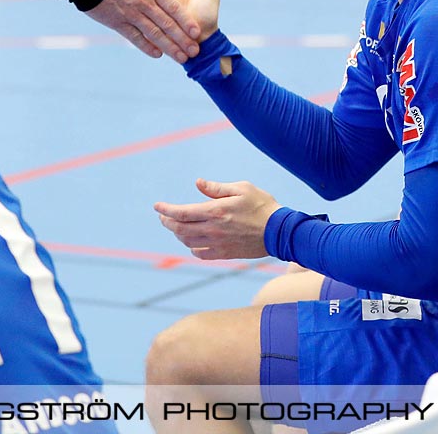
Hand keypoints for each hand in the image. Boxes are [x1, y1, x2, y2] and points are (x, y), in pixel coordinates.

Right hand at [87, 0, 200, 61]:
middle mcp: (143, 2)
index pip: (173, 7)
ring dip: (168, 47)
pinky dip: (145, 46)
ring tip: (181, 58)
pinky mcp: (116, 21)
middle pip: (167, 24)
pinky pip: (134, 36)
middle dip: (181, 39)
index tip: (196, 31)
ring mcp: (130, 13)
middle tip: (195, 52)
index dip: (185, 20)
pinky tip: (156, 54)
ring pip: (153, 33)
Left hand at [154, 178, 279, 260]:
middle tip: (162, 216)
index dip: (165, 210)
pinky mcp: (224, 253)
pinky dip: (191, 247)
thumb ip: (217, 188)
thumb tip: (198, 183)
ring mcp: (217, 243)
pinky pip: (200, 253)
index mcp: (215, 211)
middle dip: (167, 221)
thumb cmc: (262, 205)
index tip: (157, 206)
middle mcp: (213, 229)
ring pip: (187, 241)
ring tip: (175, 226)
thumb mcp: (241, 188)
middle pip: (179, 228)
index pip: (181, 212)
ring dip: (177, 233)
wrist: (280, 231)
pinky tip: (192, 241)